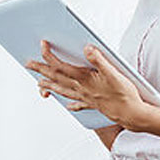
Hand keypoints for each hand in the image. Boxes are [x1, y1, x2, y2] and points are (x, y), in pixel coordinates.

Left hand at [26, 41, 148, 128]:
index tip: (42, 45)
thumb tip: (86, 48)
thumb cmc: (124, 94)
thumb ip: (99, 60)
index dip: (49, 55)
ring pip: (62, 90)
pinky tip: (68, 105)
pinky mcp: (93, 104)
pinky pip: (78, 104)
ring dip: (49, 86)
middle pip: (56, 78)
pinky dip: (71, 104)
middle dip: (40, 70)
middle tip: (28, 64)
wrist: (132, 115)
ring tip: (39, 84)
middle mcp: (80, 88)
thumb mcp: (114, 73)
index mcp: (83, 79)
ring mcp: (85, 98)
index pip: (60, 66)